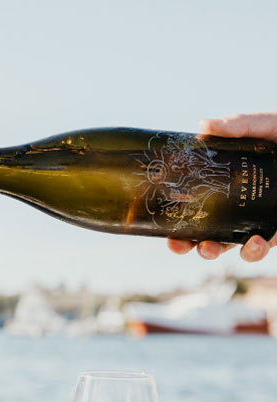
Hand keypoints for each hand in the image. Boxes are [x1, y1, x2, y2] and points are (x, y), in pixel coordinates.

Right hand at [167, 112, 276, 260]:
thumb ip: (238, 125)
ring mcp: (255, 221)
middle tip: (176, 244)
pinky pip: (260, 249)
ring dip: (212, 251)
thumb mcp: (264, 126)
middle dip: (186, 244)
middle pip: (203, 232)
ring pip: (227, 245)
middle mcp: (236, 207)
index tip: (160, 222)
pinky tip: (254, 242)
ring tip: (209, 248)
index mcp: (224, 184)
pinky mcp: (275, 231)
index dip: (173, 217)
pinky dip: (253, 251)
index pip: (192, 204)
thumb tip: (203, 125)